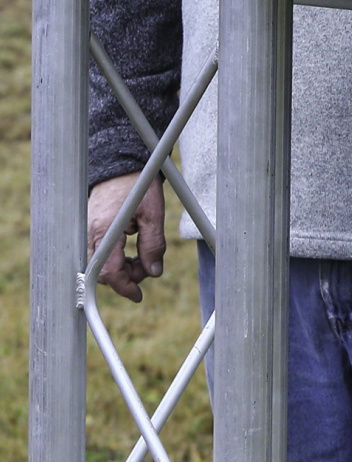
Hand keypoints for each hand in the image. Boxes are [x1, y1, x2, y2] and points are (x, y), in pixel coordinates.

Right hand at [87, 174, 164, 302]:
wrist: (121, 165)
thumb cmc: (138, 186)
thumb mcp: (153, 214)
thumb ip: (154, 244)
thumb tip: (154, 272)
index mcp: (104, 232)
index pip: (109, 273)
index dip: (125, 287)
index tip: (138, 295)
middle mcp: (90, 235)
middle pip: (102, 272)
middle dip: (125, 278)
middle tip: (147, 269)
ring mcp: (86, 233)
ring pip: (100, 265)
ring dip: (121, 268)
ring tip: (142, 258)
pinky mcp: (89, 230)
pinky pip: (99, 254)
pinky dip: (114, 258)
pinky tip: (131, 251)